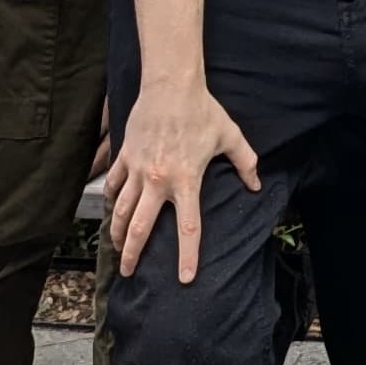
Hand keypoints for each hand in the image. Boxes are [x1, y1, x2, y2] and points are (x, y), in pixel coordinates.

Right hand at [104, 81, 259, 282]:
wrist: (171, 85)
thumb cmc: (203, 110)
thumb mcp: (230, 136)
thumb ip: (246, 162)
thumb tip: (255, 185)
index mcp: (186, 181)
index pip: (188, 228)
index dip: (187, 255)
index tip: (185, 278)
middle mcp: (158, 180)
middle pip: (139, 227)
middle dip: (132, 254)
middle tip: (128, 272)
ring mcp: (138, 169)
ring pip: (120, 210)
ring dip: (116, 232)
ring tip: (116, 248)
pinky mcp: (125, 155)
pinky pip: (113, 185)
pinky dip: (110, 200)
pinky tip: (109, 212)